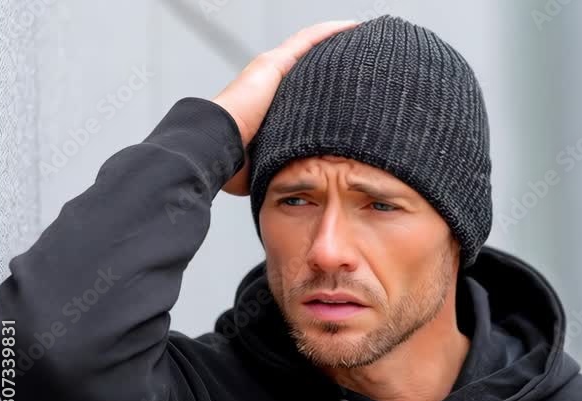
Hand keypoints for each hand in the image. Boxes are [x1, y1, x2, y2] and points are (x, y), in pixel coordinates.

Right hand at [212, 20, 357, 195]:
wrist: (216, 148)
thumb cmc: (234, 165)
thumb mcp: (269, 166)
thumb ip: (281, 171)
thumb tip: (290, 191)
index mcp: (271, 109)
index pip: (305, 95)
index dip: (327, 92)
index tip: (351, 96)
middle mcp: (270, 85)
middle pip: (310, 69)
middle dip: (336, 65)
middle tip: (365, 64)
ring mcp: (270, 71)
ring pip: (310, 49)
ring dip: (336, 43)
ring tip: (363, 39)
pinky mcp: (273, 63)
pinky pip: (307, 41)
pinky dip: (329, 32)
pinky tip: (351, 27)